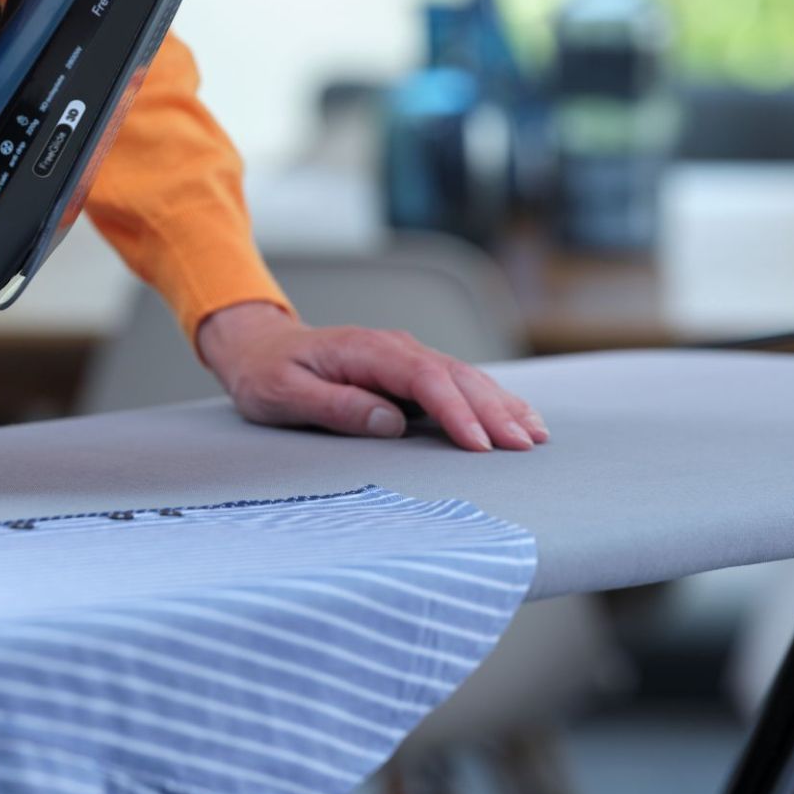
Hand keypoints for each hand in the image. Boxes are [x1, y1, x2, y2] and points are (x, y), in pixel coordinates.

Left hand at [194, 301, 547, 453]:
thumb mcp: (285, 394)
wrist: (259, 348)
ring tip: (534, 434)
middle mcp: (394, 348)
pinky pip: (458, 383)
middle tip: (524, 445)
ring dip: (501, 404)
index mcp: (366, 350)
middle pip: (455, 376)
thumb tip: (390, 421)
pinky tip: (516, 416)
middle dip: (493, 410)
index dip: (455, 411)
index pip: (422, 378)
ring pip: (465, 377)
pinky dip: (490, 400)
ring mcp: (405, 357)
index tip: (479, 444)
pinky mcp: (410, 372)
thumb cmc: (268, 374)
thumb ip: (335, 406)